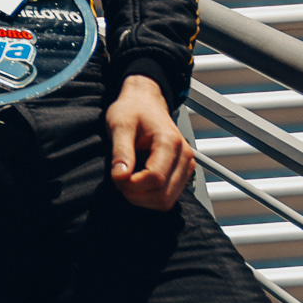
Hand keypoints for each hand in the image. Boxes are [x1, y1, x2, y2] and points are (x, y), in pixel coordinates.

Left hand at [106, 75, 196, 210]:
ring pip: (167, 201)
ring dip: (143, 199)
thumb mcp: (120, 125)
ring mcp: (186, 165)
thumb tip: (120, 176)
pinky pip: (168, 197)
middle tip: (119, 180)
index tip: (116, 176)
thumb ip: (121, 151)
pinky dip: (150, 197)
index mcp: (170, 142)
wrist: (145, 102)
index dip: (131, 185)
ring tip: (127, 181)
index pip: (155, 178)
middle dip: (136, 195)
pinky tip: (138, 182)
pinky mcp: (182, 173)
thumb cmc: (133, 110)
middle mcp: (184, 155)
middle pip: (163, 195)